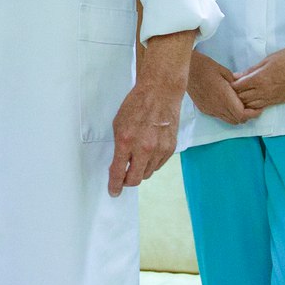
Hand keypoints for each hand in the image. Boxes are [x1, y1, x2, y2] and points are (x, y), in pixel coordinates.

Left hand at [108, 79, 182, 194]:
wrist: (160, 93)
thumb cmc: (137, 105)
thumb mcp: (118, 124)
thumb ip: (119, 147)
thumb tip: (119, 165)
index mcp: (126, 141)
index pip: (118, 172)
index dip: (114, 185)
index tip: (114, 191)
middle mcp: (144, 148)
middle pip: (135, 179)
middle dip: (127, 181)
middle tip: (124, 178)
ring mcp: (159, 149)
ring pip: (147, 173)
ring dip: (140, 170)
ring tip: (138, 156)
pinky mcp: (170, 148)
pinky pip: (158, 165)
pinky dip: (152, 162)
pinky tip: (149, 150)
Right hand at [186, 52, 249, 125]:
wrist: (186, 69)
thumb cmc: (206, 66)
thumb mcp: (225, 71)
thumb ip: (236, 83)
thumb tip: (244, 89)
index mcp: (224, 98)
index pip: (242, 115)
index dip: (252, 114)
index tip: (258, 108)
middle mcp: (217, 107)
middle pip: (237, 120)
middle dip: (246, 116)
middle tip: (251, 106)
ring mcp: (209, 110)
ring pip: (228, 120)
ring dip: (236, 116)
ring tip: (240, 105)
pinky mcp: (203, 109)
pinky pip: (219, 116)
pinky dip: (227, 114)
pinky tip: (227, 104)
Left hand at [232, 44, 284, 111]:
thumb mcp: (268, 59)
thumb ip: (252, 69)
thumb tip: (237, 76)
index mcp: (260, 78)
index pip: (239, 87)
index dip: (232, 86)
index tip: (229, 83)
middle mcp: (265, 91)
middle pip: (243, 98)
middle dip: (236, 95)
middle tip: (233, 91)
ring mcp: (273, 98)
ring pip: (252, 105)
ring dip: (245, 101)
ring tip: (242, 96)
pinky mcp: (281, 101)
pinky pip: (264, 106)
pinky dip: (256, 104)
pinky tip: (254, 100)